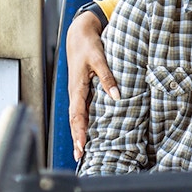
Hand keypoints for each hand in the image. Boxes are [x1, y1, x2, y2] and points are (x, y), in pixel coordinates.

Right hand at [66, 10, 117, 160]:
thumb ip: (107, 77)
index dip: (79, 130)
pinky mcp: (82, 90)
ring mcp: (77, 93)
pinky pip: (81, 110)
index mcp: (77, 87)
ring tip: (81, 151)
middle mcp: (75, 92)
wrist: (79, 35)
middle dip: (77, 138)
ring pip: (76, 117)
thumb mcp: (99, 59)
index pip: (77, 114)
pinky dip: (82, 123)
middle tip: (80, 156)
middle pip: (74, 120)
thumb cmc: (88, 46)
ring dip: (79, 133)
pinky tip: (86, 132)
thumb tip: (116, 96)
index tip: (82, 145)